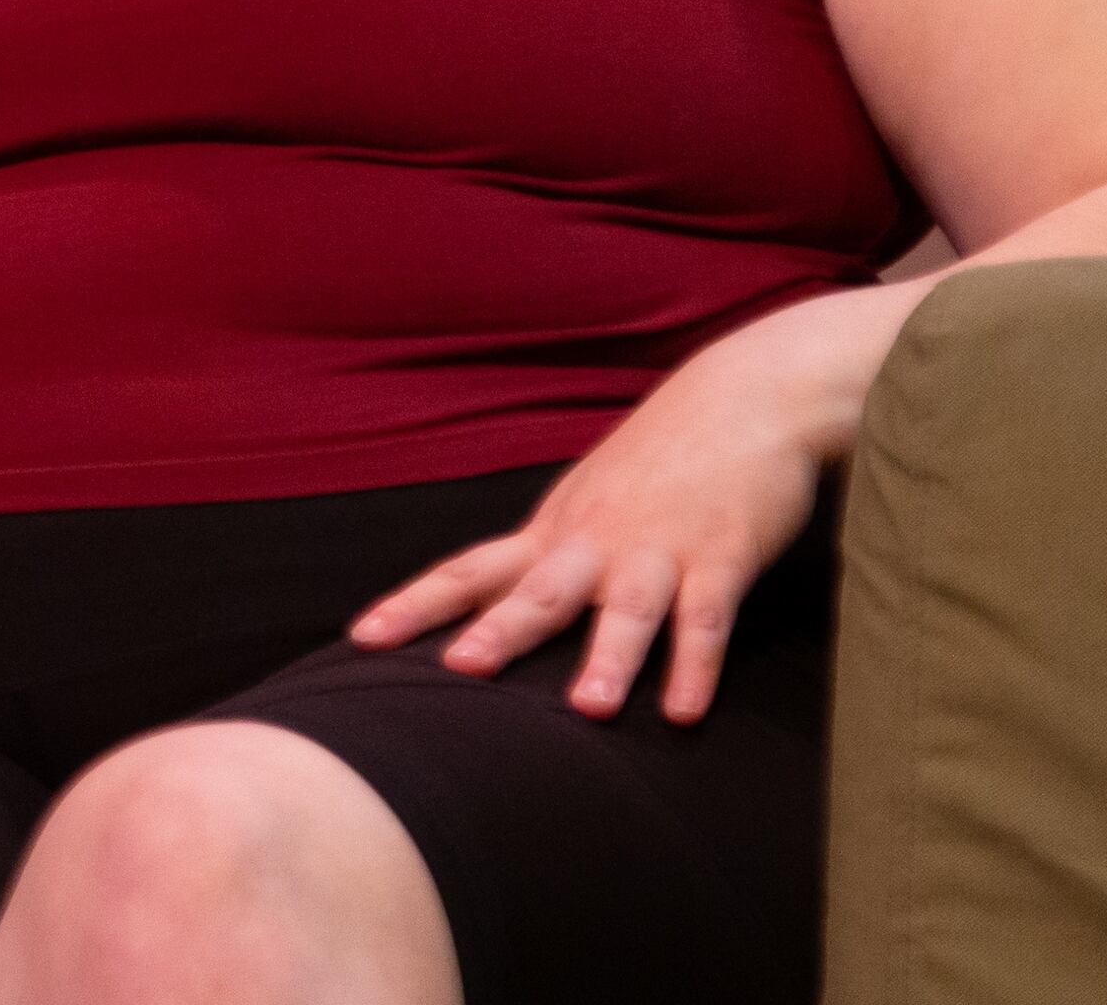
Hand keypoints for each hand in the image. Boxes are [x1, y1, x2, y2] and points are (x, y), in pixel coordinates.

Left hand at [347, 318, 833, 723]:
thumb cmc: (661, 458)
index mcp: (553, 532)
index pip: (470, 571)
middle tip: (459, 671)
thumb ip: (546, 558)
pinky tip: (684, 709)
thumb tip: (491, 611)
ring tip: (590, 710)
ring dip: (608, 657)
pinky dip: (696, 663)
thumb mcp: (587, 500)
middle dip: (499, 633)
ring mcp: (657, 548)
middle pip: (538, 592)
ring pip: (627, 608)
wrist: (746, 395)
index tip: (360, 639)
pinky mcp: (722, 554)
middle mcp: (594, 541)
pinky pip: (707, 616)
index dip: (416, 605)